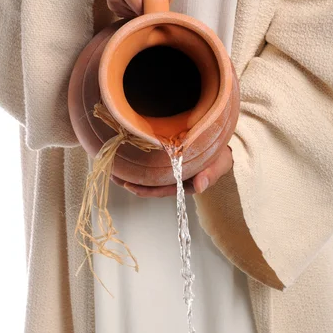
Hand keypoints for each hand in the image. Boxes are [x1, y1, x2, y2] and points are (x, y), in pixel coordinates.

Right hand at [93, 0, 186, 17]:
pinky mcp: (118, 11)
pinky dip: (145, 3)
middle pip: (147, 11)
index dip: (160, 1)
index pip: (146, 6)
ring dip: (152, 1)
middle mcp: (116, 0)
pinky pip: (138, 13)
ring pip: (144, 14)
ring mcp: (116, 7)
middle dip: (159, 0)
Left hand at [111, 145, 232, 196]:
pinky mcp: (165, 158)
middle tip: (115, 178)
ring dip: (131, 173)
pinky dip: (137, 161)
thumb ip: (210, 175)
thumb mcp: (219, 164)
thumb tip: (201, 187)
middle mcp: (173, 179)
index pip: (162, 189)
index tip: (131, 187)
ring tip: (113, 169)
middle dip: (133, 183)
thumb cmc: (220, 156)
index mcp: (183, 183)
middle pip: (150, 184)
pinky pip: (149, 162)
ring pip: (147, 175)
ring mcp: (168, 169)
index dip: (147, 190)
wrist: (219, 143)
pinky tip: (123, 157)